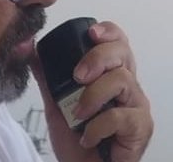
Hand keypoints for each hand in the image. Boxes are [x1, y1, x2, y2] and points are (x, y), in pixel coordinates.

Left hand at [30, 21, 152, 161]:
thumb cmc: (77, 141)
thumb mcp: (57, 105)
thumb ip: (48, 78)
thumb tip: (31, 50)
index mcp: (111, 76)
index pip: (118, 43)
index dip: (109, 32)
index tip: (91, 32)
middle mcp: (129, 87)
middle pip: (123, 52)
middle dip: (97, 57)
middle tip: (77, 76)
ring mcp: (138, 106)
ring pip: (122, 81)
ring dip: (92, 96)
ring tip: (78, 115)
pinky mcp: (141, 128)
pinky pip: (119, 117)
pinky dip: (96, 128)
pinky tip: (87, 138)